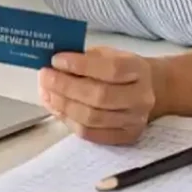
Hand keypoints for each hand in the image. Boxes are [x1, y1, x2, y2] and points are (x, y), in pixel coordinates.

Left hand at [38, 47, 156, 145]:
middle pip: (100, 96)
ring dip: (63, 105)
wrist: (146, 89)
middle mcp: (141, 98)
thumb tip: (54, 65)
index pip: (111, 69)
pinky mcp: (125, 138)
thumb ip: (84, 58)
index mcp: (138, 70)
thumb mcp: (107, 54)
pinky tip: (56, 108)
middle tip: (44, 77)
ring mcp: (134, 121)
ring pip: (93, 118)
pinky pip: (91, 134)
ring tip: (46, 93)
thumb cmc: (119, 68)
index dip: (80, 65)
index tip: (56, 60)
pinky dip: (69, 121)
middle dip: (66, 87)